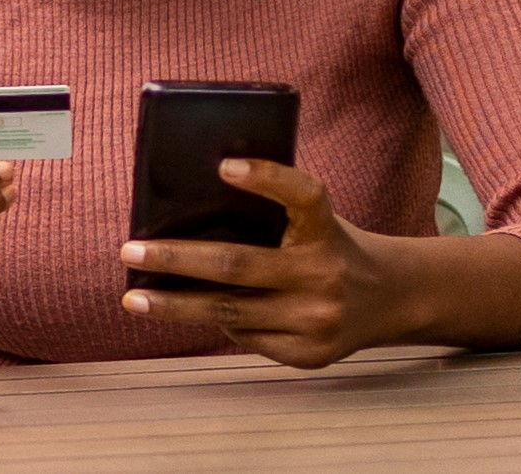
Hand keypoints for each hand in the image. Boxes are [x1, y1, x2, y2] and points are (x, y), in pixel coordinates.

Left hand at [114, 158, 450, 369]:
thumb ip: (268, 218)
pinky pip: (246, 337)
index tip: (225, 167)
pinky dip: (217, 323)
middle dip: (175, 260)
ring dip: (174, 306)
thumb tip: (181, 222)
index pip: (303, 195)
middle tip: (130, 252)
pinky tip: (189, 314)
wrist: (390, 299)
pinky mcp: (310, 354)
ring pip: (230, 313)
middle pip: (237, 266)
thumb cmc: (329, 248)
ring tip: (134, 299)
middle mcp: (324, 273)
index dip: (267, 178)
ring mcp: (318, 319)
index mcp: (325, 228)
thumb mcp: (313, 223)